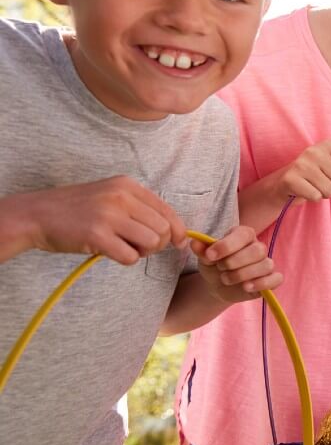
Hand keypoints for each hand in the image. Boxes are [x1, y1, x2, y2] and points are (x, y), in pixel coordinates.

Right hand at [20, 176, 185, 264]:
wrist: (37, 214)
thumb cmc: (77, 209)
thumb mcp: (110, 196)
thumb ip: (139, 208)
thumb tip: (173, 232)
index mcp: (127, 185)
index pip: (167, 210)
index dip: (177, 230)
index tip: (178, 242)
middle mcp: (121, 197)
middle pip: (162, 229)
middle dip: (157, 244)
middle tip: (139, 246)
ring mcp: (109, 215)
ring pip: (151, 242)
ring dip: (142, 252)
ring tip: (124, 247)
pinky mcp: (97, 235)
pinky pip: (130, 256)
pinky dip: (125, 259)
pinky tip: (110, 252)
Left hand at [191, 225, 282, 302]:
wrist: (218, 284)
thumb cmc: (214, 265)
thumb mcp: (205, 257)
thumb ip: (202, 250)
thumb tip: (194, 242)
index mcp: (244, 235)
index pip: (243, 234)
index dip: (227, 245)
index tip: (210, 256)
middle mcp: (258, 247)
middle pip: (258, 250)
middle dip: (235, 261)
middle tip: (220, 268)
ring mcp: (266, 263)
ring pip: (266, 265)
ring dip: (243, 274)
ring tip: (226, 279)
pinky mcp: (271, 279)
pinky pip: (276, 279)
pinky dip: (262, 284)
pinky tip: (246, 287)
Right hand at [276, 140, 330, 201]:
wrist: (286, 183)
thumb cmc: (319, 173)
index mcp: (329, 144)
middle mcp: (315, 150)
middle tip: (324, 181)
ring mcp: (301, 164)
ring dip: (325, 193)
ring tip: (315, 185)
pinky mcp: (291, 179)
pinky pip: (316, 196)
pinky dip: (313, 198)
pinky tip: (306, 190)